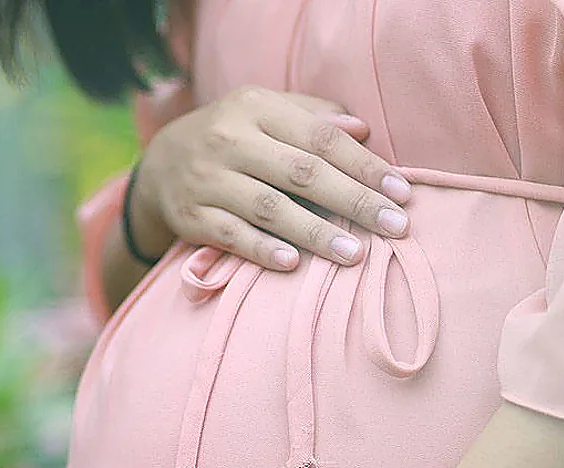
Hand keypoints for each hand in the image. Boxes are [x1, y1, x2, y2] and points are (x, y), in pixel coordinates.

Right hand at [130, 85, 412, 270]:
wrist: (160, 163)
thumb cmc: (235, 137)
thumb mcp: (267, 113)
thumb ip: (313, 117)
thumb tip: (362, 129)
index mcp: (257, 108)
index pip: (321, 138)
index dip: (365, 166)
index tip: (403, 193)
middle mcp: (230, 139)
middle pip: (302, 173)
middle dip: (354, 202)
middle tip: (396, 227)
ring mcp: (208, 180)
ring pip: (269, 207)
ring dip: (315, 233)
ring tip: (355, 255)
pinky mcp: (192, 216)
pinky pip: (232, 236)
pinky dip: (262, 250)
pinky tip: (293, 264)